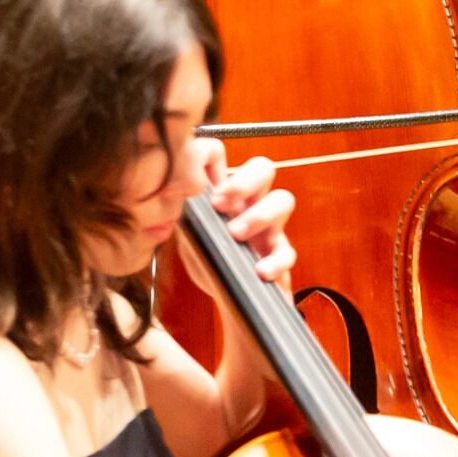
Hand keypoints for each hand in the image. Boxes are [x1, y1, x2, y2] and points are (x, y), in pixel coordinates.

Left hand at [173, 139, 296, 298]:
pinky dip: (275, 260)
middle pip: (262, 167)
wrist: (227, 300)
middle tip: (220, 204)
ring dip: (259, 214)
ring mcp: (269, 227)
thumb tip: (169, 198)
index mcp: (225, 194)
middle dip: (243, 181)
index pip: (222, 156)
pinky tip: (260, 270)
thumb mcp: (188, 235)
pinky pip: (288, 251)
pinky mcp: (280, 256)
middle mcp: (250, 203)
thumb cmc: (209, 261)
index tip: (195, 186)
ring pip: (283, 199)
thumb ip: (181, 215)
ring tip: (236, 234)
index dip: (209, 160)